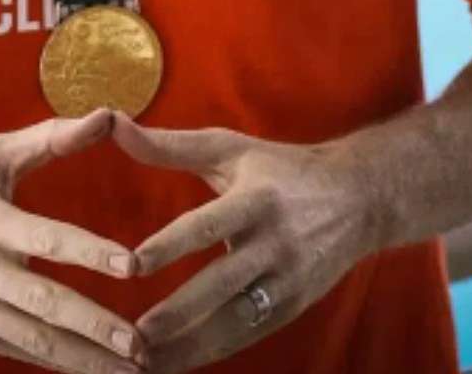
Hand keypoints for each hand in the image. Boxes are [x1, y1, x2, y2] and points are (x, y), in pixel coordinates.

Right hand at [0, 108, 148, 373]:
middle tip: (140, 341)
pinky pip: (21, 352)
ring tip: (131, 369)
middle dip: (96, 325)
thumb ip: (50, 138)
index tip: (132, 265)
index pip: (46, 238)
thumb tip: (106, 115)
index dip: (90, 252)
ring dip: (86, 358)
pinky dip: (57, 364)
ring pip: (37, 341)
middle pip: (46, 303)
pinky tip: (92, 370)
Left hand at [111, 114, 382, 372]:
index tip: (132, 264)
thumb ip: (169, 144)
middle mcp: (274, 243)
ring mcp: (288, 280)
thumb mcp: (229, 148)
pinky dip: (214, 352)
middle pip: (221, 285)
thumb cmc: (279, 169)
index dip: (170, 245)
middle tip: (133, 336)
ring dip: (191, 346)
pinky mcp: (295, 307)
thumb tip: (113, 122)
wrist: (358, 198)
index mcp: (255, 198)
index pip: (207, 225)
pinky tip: (178, 364)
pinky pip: (250, 336)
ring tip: (145, 362)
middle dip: (178, 314)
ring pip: (236, 322)